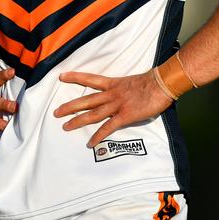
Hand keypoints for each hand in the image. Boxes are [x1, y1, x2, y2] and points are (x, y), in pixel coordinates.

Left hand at [53, 71, 172, 147]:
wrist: (162, 84)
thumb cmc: (152, 82)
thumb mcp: (133, 82)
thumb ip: (124, 89)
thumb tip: (124, 94)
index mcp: (113, 84)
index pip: (90, 79)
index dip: (75, 77)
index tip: (61, 76)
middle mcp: (111, 94)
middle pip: (86, 100)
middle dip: (70, 106)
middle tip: (56, 112)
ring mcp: (117, 105)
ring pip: (93, 114)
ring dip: (78, 121)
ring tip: (65, 126)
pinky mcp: (125, 116)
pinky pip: (108, 127)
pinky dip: (99, 136)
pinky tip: (90, 143)